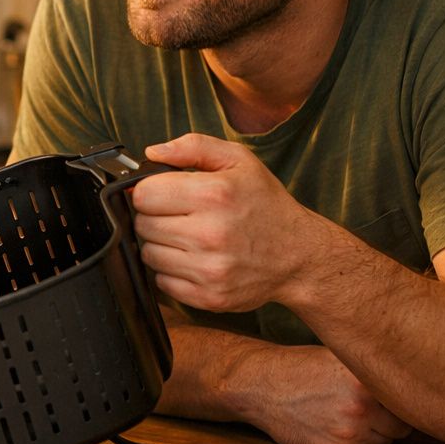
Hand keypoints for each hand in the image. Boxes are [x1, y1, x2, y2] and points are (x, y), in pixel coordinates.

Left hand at [133, 133, 326, 312]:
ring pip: (149, 254)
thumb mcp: (239, 161)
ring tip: (190, 237)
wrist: (300, 255)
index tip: (165, 194)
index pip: (144, 194)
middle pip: (143, 224)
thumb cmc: (266, 205)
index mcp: (214, 195)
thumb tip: (152, 152)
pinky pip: (162, 281)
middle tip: (182, 215)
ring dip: (162, 244)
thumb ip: (193, 147)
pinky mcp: (209, 296)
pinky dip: (172, 271)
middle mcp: (211, 234)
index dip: (150, 191)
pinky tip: (195, 259)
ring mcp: (210, 269)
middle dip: (156, 217)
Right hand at [228, 342, 413, 443]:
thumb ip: (372, 373)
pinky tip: (331, 424)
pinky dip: (350, 442)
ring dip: (371, 433)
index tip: (394, 401)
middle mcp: (361, 408)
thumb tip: (408, 382)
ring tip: (345, 415)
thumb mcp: (339, 358)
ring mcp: (348, 432)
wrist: (260, 385)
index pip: (407, 404)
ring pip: (381, 442)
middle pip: (400, 428)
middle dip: (388, 421)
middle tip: (367, 409)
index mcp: (366, 382)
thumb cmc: (298, 368)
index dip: (400, 403)